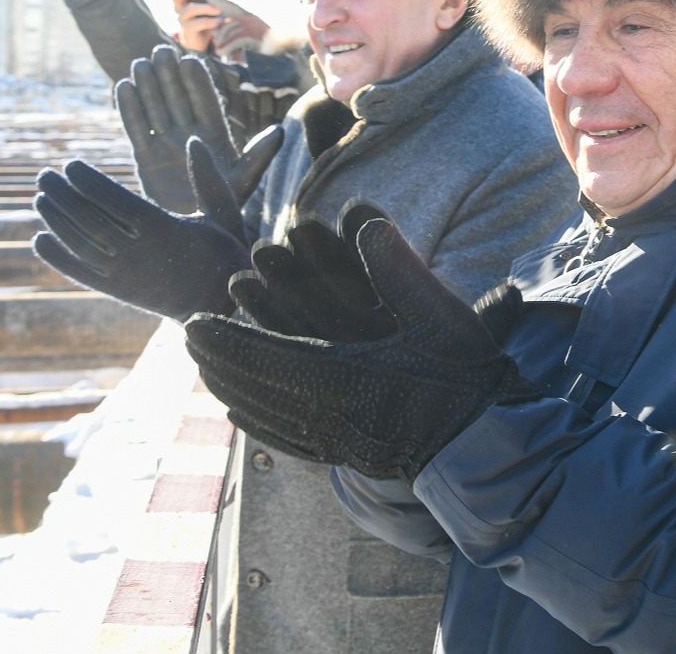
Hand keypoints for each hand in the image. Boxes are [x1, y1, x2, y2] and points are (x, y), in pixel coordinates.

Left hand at [33, 139, 251, 320]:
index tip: (70, 165)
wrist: (218, 305)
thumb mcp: (222, 213)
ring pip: (80, 243)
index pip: (115, 201)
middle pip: (90, 219)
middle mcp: (139, 252)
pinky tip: (39, 240)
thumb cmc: (223, 253)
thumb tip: (195, 140)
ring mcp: (124, 274)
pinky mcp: (117, 291)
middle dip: (63, 195)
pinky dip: (57, 257)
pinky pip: (79, 272)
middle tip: (44, 175)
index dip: (88, 182)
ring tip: (41, 198)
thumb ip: (208, 178)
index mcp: (164, 229)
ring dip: (56, 220)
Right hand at [116, 46, 282, 212]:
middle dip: (170, 76)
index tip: (192, 60)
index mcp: (216, 137)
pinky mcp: (145, 157)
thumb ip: (259, 156)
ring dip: (148, 86)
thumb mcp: (243, 180)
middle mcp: (190, 136)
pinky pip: (137, 128)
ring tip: (140, 62)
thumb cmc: (223, 206)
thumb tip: (280, 132)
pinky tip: (124, 86)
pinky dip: (129, 108)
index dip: (198, 82)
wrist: (193, 232)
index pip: (206, 103)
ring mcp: (166, 145)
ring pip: (156, 109)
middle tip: (161, 50)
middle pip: (179, 100)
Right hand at [170, 0, 221, 52]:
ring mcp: (182, 18)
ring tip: (218, 11)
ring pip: (189, 10)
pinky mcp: (187, 30)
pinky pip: (196, 24)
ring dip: (205, 9)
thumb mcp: (208, 3)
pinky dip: (209, 22)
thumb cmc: (204, 17)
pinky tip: (219, 21)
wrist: (201, 39)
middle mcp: (180, 6)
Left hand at [186, 218, 540, 481]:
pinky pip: (285, 441)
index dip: (225, 339)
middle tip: (189, 339)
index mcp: (341, 381)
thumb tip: (363, 218)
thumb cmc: (466, 380)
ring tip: (207, 371)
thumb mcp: (438, 315)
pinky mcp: (346, 457)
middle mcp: (326, 418)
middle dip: (219, 362)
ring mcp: (334, 443)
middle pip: (254, 388)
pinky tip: (243, 416)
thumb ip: (396, 267)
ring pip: (264, 416)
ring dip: (231, 389)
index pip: (264, 356)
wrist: (486, 446)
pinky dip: (257, 423)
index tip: (193, 323)